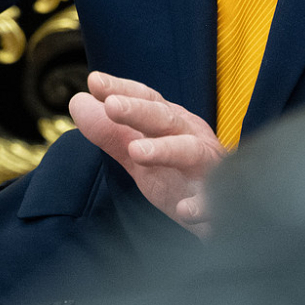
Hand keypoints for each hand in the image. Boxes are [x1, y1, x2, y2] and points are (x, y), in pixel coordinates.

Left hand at [70, 71, 225, 235]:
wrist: (226, 221)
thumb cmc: (181, 180)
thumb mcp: (143, 154)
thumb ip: (111, 133)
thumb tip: (78, 102)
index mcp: (174, 126)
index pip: (147, 100)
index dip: (122, 90)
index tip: (94, 82)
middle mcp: (194, 140)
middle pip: (166, 119)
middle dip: (139, 111)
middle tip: (111, 106)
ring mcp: (211, 171)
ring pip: (192, 152)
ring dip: (166, 150)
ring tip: (137, 153)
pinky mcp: (223, 205)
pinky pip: (217, 204)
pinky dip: (204, 206)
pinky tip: (186, 210)